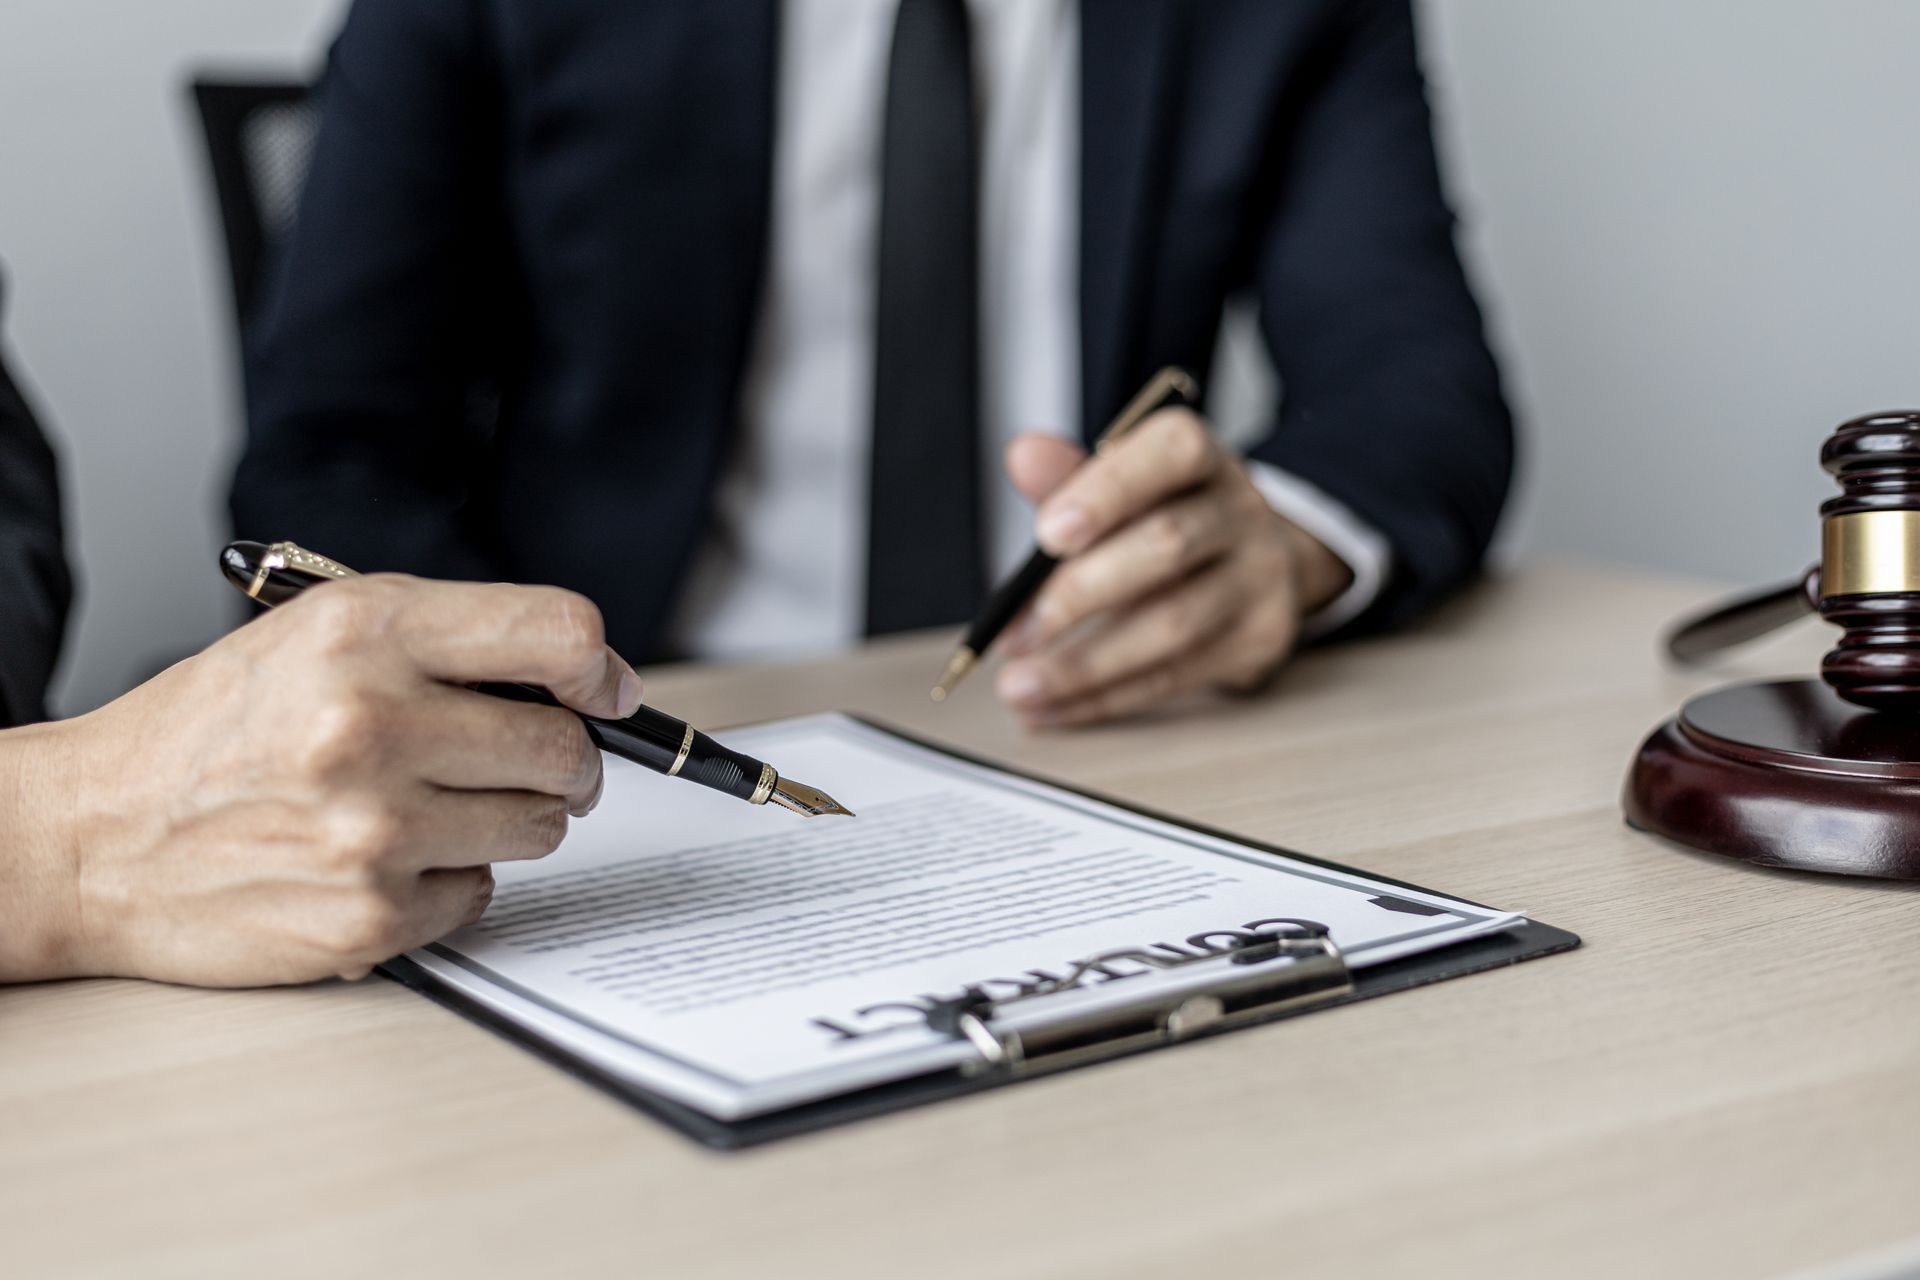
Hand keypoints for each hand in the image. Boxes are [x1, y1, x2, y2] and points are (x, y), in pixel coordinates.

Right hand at [4, 576, 642, 986]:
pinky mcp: (370, 919)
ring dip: (507, 820)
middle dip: (561, 760)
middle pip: (564, 748)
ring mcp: (373, 831)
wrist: (94, 837)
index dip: (598, 669)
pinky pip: (482, 894)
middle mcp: (370, 724)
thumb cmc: (215, 730)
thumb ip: (453, 638)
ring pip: (539, 828)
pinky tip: (383, 860)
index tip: (601, 691)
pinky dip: (450, 880)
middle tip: (521, 763)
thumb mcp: (318, 634)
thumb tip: (591, 680)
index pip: (559, 634)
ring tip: (429, 806)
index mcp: (365, 633)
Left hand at [995, 409, 1351, 727]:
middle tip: (1015, 633)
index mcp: (1203, 460)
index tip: (1048, 533)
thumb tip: (1023, 455)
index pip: (1170, 454)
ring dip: (1084, 664)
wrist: (1256, 562)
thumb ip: (1070, 477)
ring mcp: (1259, 579)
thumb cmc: (1168, 518)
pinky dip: (1104, 698)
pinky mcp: (1258, 641)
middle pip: (1166, 546)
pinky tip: (1052, 707)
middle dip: (1079, 594)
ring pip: (1172, 625)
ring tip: (1019, 685)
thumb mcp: (1123, 487)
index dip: (1109, 491)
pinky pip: (1174, 677)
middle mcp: (1242, 512)